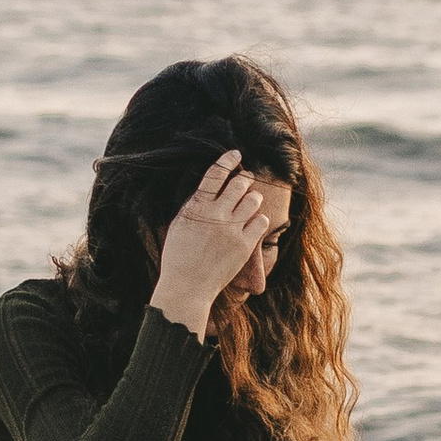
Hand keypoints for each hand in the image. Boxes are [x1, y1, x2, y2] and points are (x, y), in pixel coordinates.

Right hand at [151, 151, 270, 335]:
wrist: (187, 286)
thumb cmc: (179, 257)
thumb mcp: (179, 225)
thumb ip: (194, 205)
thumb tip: (207, 188)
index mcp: (196, 207)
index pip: (215, 174)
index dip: (227, 160)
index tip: (236, 153)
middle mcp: (215, 214)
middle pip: (240, 183)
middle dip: (245, 179)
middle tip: (246, 181)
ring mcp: (231, 229)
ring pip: (254, 200)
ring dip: (253, 199)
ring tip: (248, 203)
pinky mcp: (245, 245)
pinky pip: (262, 222)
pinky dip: (260, 220)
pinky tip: (253, 224)